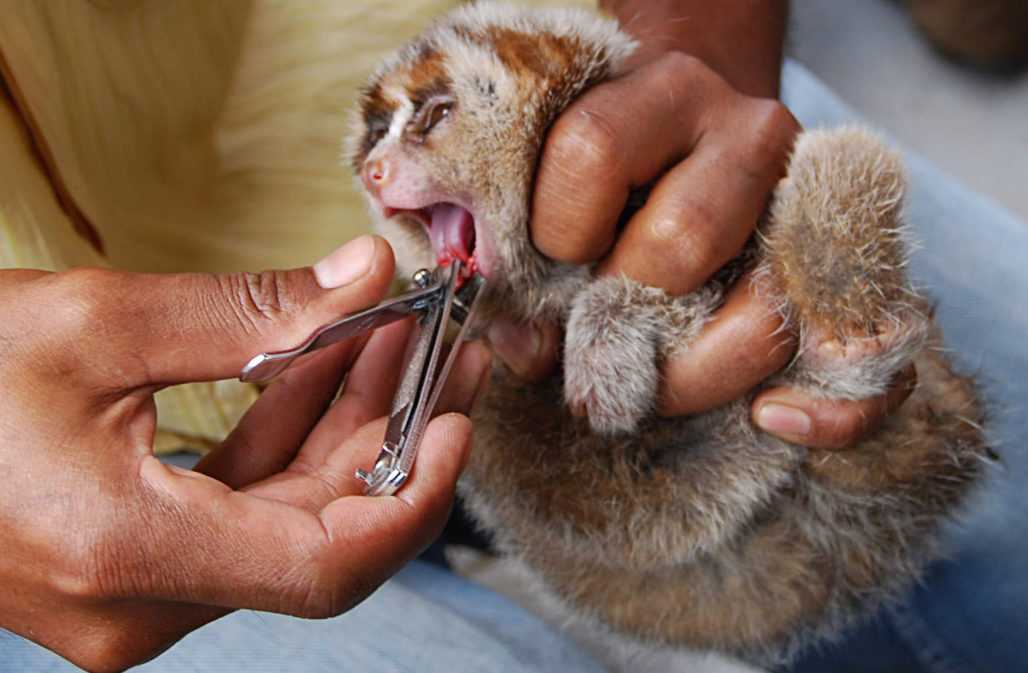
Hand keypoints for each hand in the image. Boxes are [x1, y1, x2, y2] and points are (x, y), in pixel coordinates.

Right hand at [0, 235, 490, 671]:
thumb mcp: (95, 322)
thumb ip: (250, 311)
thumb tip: (363, 274)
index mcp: (127, 554)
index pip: (326, 564)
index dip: (411, 495)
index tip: (456, 420)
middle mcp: (137, 602)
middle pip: (316, 528)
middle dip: (388, 432)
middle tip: (442, 346)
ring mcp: (132, 593)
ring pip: (281, 514)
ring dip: (342, 425)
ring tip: (397, 336)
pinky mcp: (129, 564)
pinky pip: (235, 507)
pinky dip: (286, 438)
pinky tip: (329, 366)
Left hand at [487, 0, 912, 448]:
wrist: (700, 138)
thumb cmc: (616, 178)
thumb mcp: (565, 186)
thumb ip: (531, 260)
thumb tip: (521, 346)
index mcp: (662, 93)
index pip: (593, 150)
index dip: (556, 229)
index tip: (551, 259)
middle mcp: (750, 133)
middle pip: (682, 238)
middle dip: (623, 304)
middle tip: (600, 323)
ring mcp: (812, 213)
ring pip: (764, 313)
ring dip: (693, 372)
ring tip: (652, 374)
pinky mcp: (852, 274)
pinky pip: (869, 364)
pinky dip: (830, 413)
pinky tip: (773, 419)